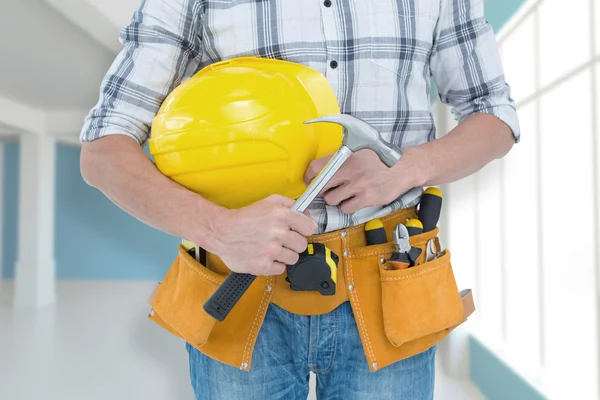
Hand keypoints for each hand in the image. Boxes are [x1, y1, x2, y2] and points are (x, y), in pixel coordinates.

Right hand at [211, 195, 316, 275]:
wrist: (222, 232)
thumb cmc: (244, 218)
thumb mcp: (268, 201)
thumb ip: (289, 204)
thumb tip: (306, 214)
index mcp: (282, 216)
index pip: (309, 227)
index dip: (304, 230)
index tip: (299, 231)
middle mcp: (278, 234)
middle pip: (302, 245)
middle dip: (294, 243)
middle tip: (283, 241)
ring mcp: (271, 251)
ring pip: (293, 258)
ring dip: (285, 255)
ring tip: (273, 249)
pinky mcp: (264, 265)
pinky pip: (281, 269)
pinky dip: (274, 264)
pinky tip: (266, 256)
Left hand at [304, 148, 423, 213]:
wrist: (404, 168)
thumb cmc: (381, 158)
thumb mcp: (360, 150)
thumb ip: (341, 157)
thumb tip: (322, 168)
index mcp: (346, 156)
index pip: (317, 168)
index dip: (309, 176)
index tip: (310, 180)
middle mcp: (350, 171)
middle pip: (321, 186)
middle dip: (321, 189)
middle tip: (326, 189)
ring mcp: (358, 186)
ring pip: (332, 200)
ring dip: (335, 198)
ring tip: (343, 193)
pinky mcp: (366, 199)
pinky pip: (346, 208)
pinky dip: (347, 206)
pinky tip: (354, 199)